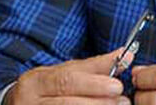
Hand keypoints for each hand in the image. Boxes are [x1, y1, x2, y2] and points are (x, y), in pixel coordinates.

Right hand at [5, 48, 133, 104]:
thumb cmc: (47, 88)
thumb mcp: (65, 72)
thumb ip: (95, 66)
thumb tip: (125, 55)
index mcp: (36, 81)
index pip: (66, 80)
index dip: (93, 83)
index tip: (117, 86)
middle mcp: (30, 101)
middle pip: (66, 102)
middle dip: (97, 101)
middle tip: (121, 101)